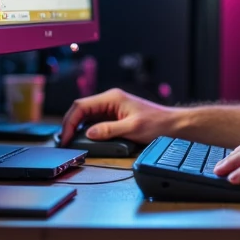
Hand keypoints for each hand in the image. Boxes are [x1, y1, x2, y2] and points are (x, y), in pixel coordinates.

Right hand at [60, 88, 178, 146]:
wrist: (174, 125)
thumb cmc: (157, 124)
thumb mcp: (132, 128)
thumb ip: (109, 130)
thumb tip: (89, 133)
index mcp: (112, 97)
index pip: (81, 106)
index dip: (69, 121)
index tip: (65, 137)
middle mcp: (110, 100)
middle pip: (81, 109)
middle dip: (70, 124)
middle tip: (64, 141)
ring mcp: (112, 108)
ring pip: (87, 116)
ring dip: (77, 127)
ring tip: (70, 142)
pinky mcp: (116, 116)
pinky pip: (96, 121)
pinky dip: (88, 130)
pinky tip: (85, 140)